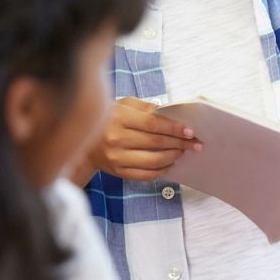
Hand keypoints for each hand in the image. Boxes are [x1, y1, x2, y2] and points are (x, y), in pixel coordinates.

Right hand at [85, 97, 202, 180]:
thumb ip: (147, 108)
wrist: (83, 140)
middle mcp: (116, 139)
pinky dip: (162, 170)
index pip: (153, 124)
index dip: (174, 128)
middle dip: (180, 143)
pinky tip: (170, 163)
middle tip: (195, 143)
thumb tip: (172, 115)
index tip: (190, 131)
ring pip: (154, 161)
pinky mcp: (118, 172)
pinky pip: (146, 175)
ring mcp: (117, 158)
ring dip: (173, 157)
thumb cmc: (109, 118)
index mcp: (119, 118)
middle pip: (156, 143)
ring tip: (183, 152)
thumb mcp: (124, 104)